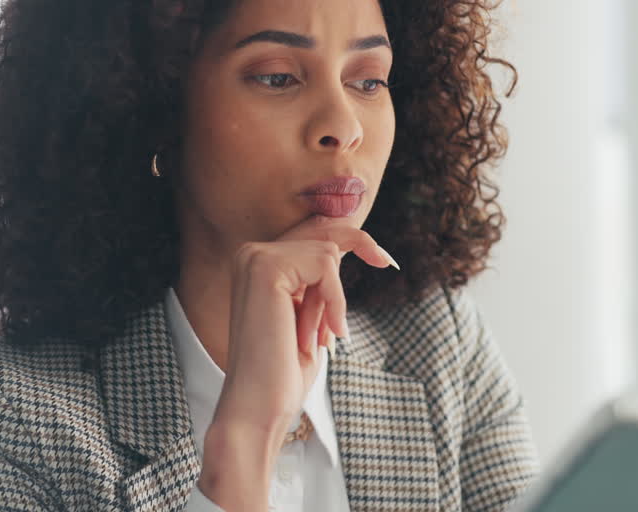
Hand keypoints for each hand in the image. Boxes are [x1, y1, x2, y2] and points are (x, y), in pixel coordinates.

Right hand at [196, 213, 394, 509]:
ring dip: (333, 299)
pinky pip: (325, 265)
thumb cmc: (284, 370)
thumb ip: (317, 280)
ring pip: (327, 251)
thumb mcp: (310, 315)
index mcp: (256, 263)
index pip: (313, 231)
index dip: (353, 238)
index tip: (385, 260)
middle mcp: (250, 253)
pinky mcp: (266, 267)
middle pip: (324, 229)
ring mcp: (255, 257)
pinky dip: (334, 301)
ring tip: (318, 336)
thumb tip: (346, 245)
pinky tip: (324, 334)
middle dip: (356, 252)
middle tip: (386, 265)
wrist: (259, 407)